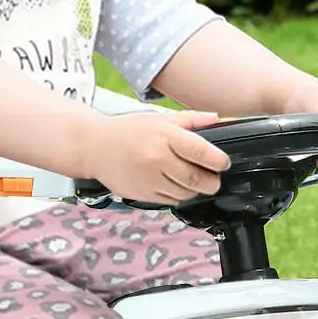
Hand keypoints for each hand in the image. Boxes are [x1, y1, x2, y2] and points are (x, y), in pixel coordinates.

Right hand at [87, 110, 230, 205]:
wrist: (94, 146)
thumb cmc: (127, 131)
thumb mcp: (159, 118)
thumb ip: (191, 120)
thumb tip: (218, 120)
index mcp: (165, 136)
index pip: (203, 153)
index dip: (219, 161)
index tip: (223, 162)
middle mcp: (158, 159)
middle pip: (198, 180)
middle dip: (212, 181)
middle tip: (212, 177)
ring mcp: (149, 180)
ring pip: (186, 193)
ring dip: (194, 189)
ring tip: (187, 177)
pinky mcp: (143, 195)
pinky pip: (171, 200)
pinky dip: (177, 194)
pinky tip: (169, 182)